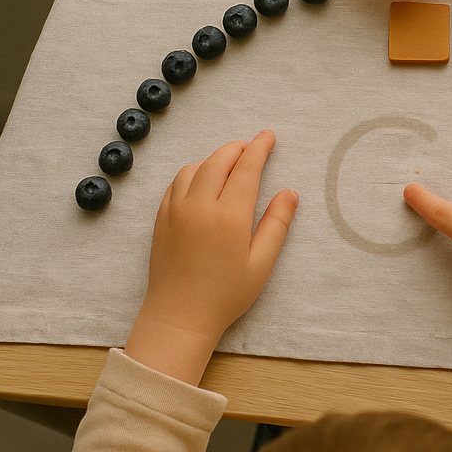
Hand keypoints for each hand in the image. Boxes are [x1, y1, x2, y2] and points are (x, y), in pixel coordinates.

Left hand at [124, 130, 298, 384]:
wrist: (179, 315)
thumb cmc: (225, 295)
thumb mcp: (261, 263)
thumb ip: (277, 224)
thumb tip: (290, 193)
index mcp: (230, 215)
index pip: (246, 168)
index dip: (259, 148)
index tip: (269, 136)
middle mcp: (200, 205)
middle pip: (219, 160)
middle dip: (238, 147)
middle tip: (252, 146)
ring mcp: (176, 209)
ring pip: (195, 167)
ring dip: (214, 158)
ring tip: (229, 163)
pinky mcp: (161, 218)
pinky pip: (176, 182)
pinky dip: (193, 172)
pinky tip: (201, 180)